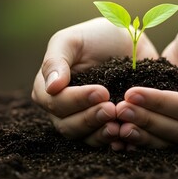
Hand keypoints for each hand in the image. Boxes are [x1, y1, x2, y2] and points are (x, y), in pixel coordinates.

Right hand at [31, 18, 158, 148]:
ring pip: (85, 137)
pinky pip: (105, 141)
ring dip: (101, 134)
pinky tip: (126, 136)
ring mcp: (84, 118)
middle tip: (112, 109)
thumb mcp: (72, 40)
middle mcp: (62, 109)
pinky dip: (114, 142)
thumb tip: (51, 87)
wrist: (129, 41)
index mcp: (48, 88)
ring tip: (119, 126)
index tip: (101, 91)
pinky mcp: (105, 125)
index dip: (76, 100)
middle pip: (68, 126)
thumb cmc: (96, 36)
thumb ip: (55, 61)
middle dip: (90, 119)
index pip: (55, 103)